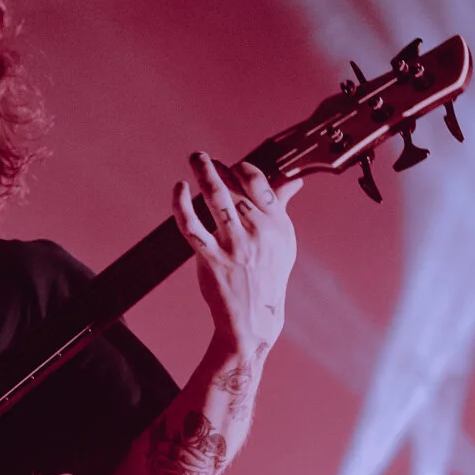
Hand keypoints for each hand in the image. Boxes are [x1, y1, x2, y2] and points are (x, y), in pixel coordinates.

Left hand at [173, 153, 299, 358]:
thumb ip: (281, 207)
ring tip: (195, 158)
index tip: (231, 166)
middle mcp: (257, 231)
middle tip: (201, 158)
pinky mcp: (211, 259)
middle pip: (235, 188)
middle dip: (217, 169)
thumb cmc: (267, 275)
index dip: (242, 169)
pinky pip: (192, 225)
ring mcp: (234, 245)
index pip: (259, 183)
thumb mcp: (283, 241)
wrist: (254, 317)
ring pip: (216, 199)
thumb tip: (295, 180)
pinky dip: (181, 204)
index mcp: (276, 223)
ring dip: (203, 173)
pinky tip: (179, 188)